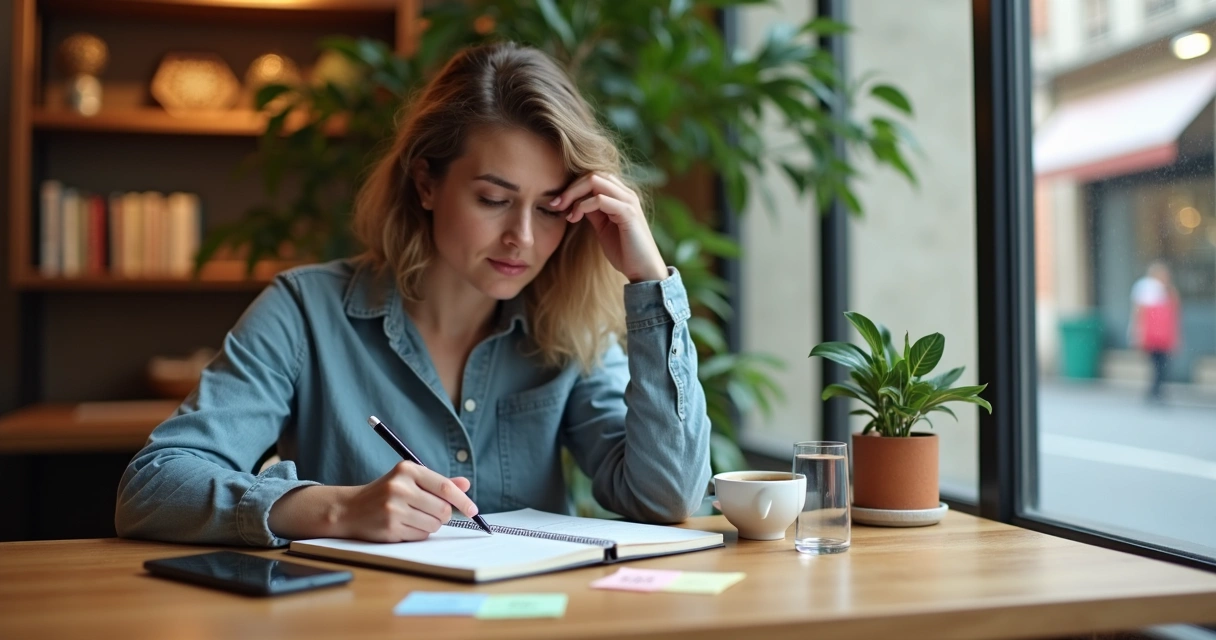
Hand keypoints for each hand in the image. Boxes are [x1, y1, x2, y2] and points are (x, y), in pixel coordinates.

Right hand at [334, 462, 475, 542]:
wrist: (350, 509)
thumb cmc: (386, 493)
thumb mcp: (409, 480)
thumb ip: (438, 482)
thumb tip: (466, 485)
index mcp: (407, 470)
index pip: (444, 486)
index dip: (462, 500)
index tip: (473, 510)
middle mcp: (400, 487)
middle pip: (442, 508)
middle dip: (445, 515)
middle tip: (436, 514)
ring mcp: (393, 508)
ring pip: (433, 524)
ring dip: (432, 525)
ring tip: (416, 518)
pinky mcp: (390, 527)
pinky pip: (420, 535)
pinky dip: (419, 533)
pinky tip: (406, 526)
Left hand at [551, 172, 667, 282]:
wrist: (643, 271)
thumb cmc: (624, 251)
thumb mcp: (602, 226)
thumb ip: (592, 211)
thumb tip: (574, 201)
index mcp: (621, 195)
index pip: (594, 176)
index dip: (573, 186)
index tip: (557, 203)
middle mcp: (626, 193)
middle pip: (592, 174)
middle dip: (569, 187)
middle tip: (555, 204)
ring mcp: (628, 201)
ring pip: (595, 180)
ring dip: (573, 194)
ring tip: (563, 210)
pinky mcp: (628, 212)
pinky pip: (600, 199)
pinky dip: (582, 206)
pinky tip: (574, 218)